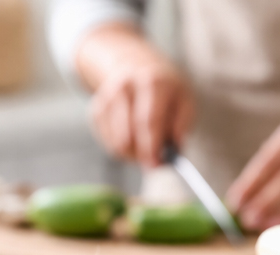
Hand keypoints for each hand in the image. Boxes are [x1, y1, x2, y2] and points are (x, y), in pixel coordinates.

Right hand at [82, 31, 194, 166]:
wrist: (134, 64)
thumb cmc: (165, 89)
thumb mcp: (184, 98)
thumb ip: (182, 125)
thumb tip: (174, 152)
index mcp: (151, 82)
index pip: (148, 120)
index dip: (152, 146)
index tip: (157, 165)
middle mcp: (125, 87)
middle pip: (128, 134)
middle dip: (141, 155)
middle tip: (153, 165)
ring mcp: (107, 98)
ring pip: (117, 143)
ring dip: (133, 154)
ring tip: (147, 146)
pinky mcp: (96, 110)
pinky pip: (109, 143)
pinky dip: (123, 149)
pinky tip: (133, 137)